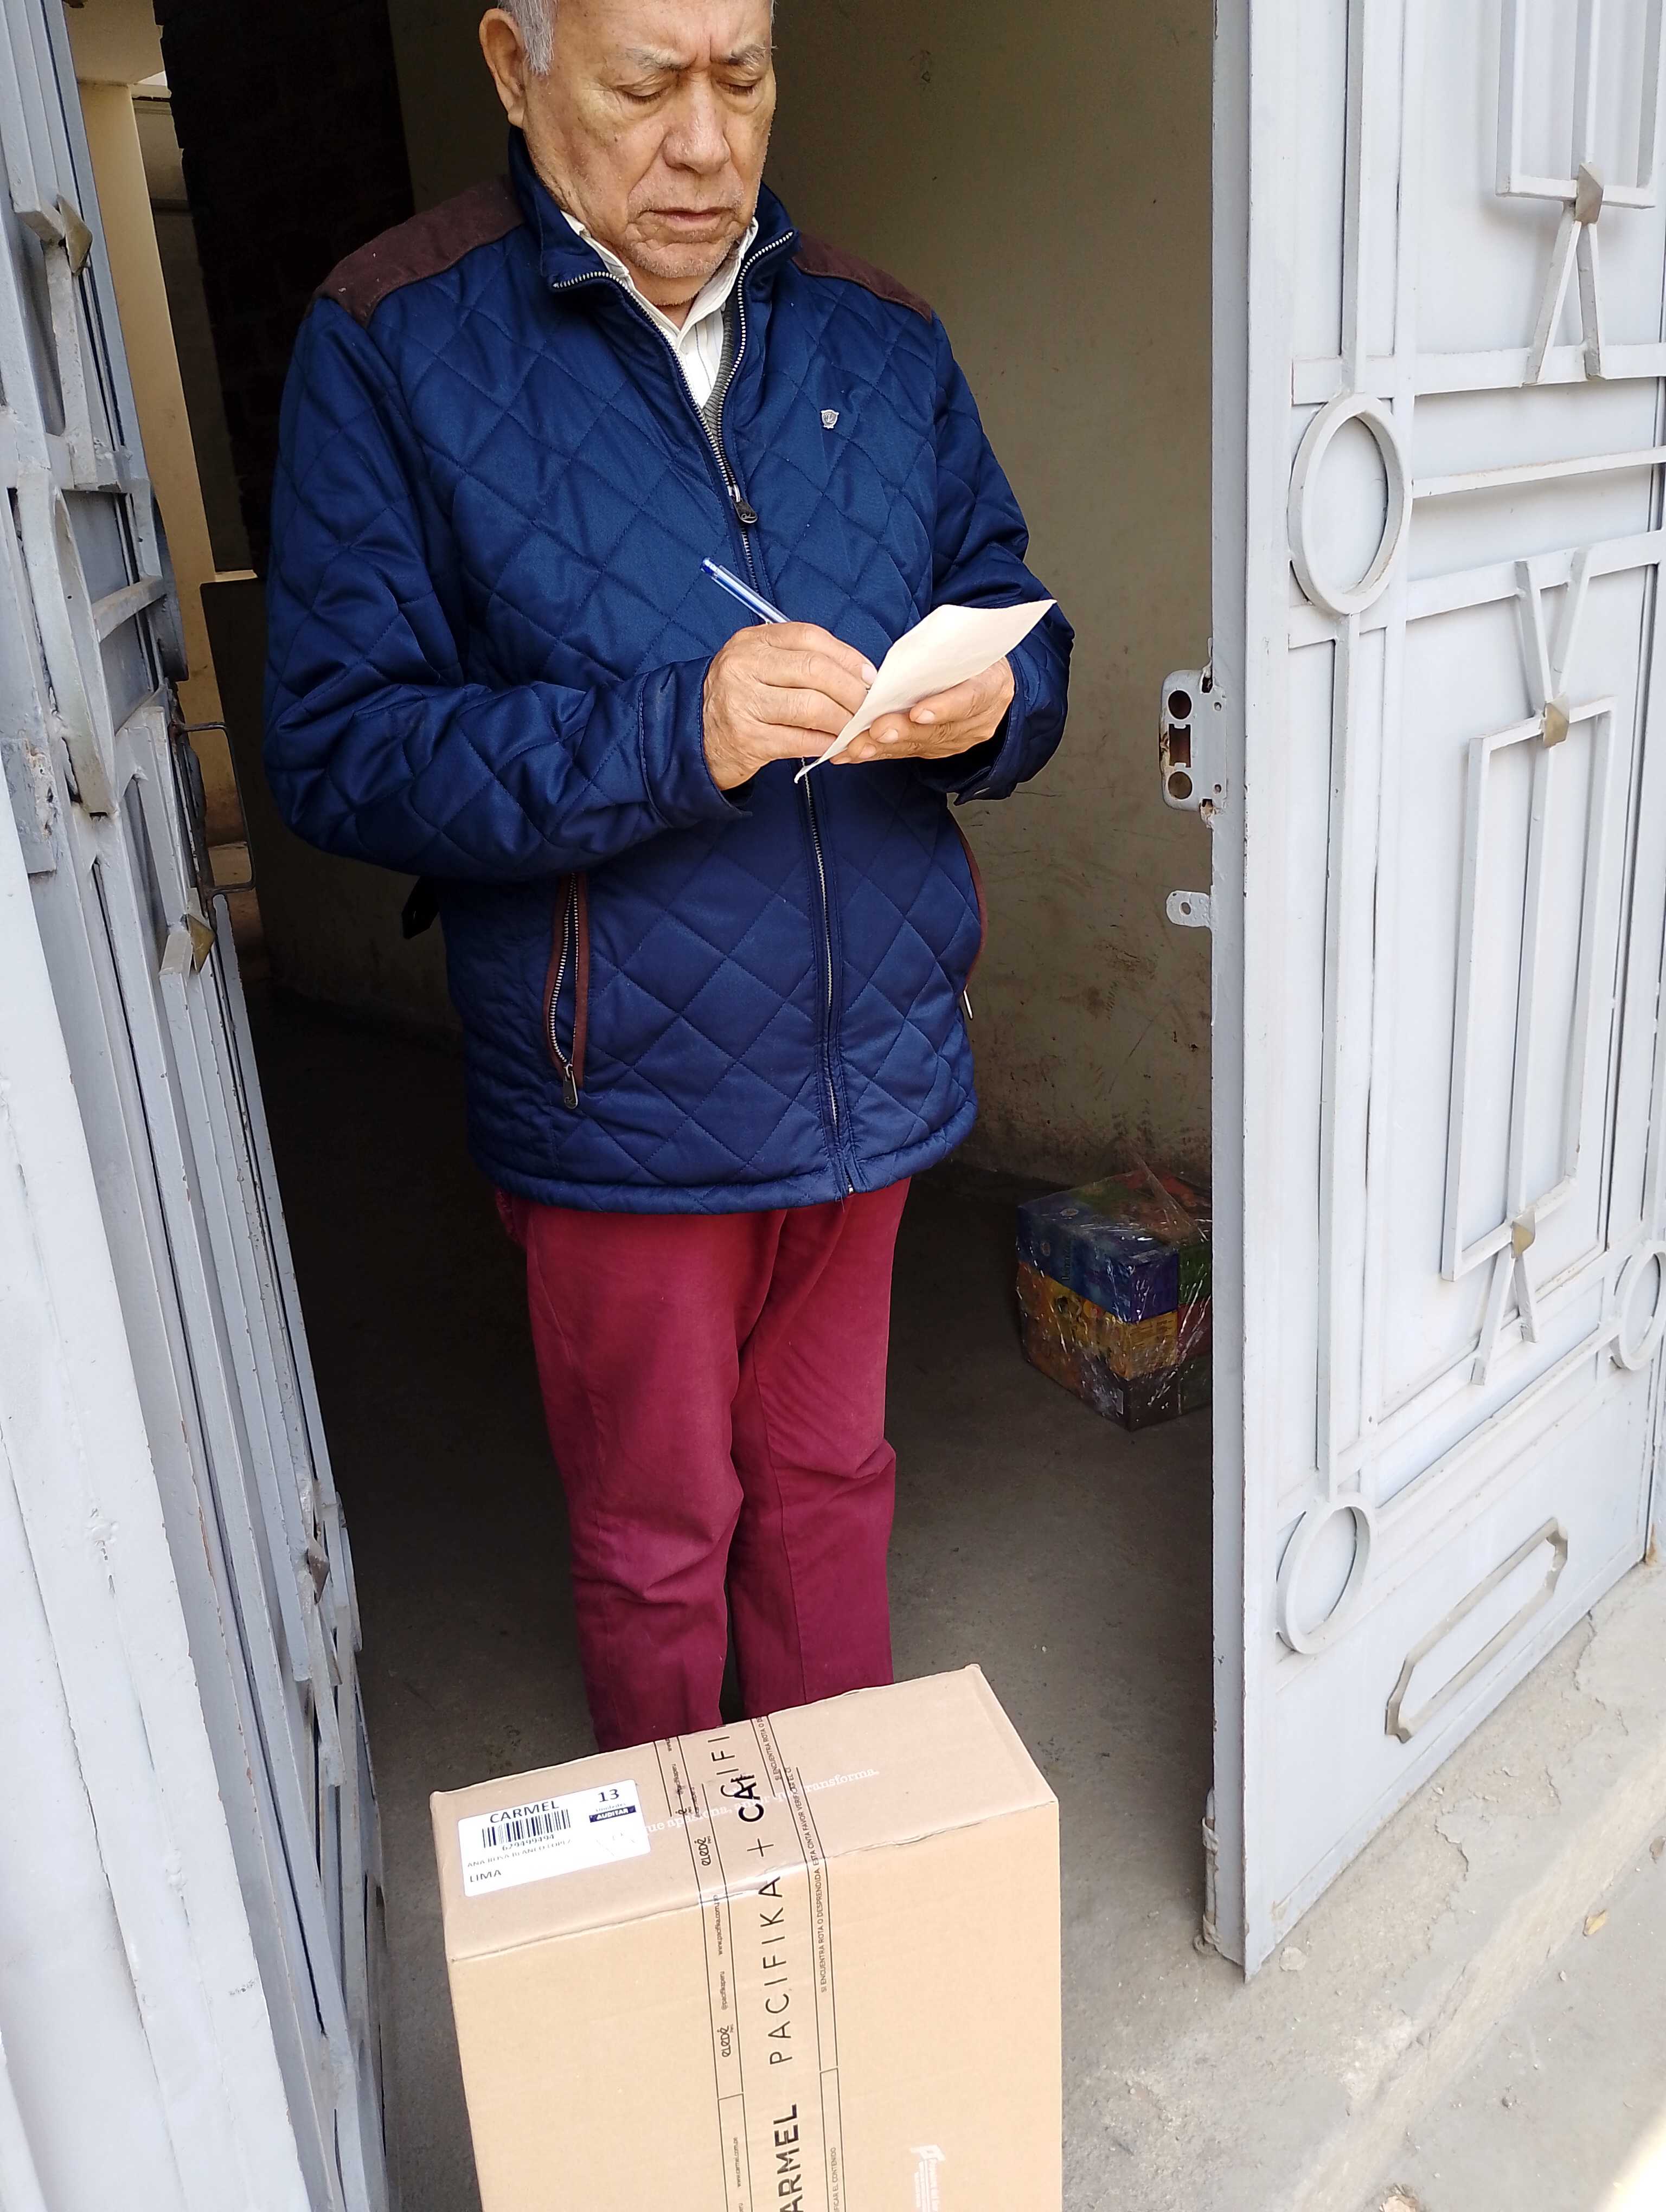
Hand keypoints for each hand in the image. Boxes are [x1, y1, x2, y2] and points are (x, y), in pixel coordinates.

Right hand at [704, 623, 876, 790]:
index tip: (868, 676)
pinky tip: (833, 744)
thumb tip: (858, 674)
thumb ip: (798, 661)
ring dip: (842, 720)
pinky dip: (824, 743)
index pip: (809, 638)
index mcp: (752, 641)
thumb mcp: (759, 666)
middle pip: (814, 671)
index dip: (846, 656)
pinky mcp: (747, 739)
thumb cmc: (740, 699)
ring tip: (855, 727)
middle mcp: (743, 666)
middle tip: (868, 706)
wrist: (695, 737)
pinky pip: (799, 740)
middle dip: (851, 691)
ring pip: (810, 707)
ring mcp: (742, 703)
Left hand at [834, 655, 1015, 766]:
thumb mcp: (963, 644)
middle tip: (876, 730)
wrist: (985, 675)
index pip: (970, 699)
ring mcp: (963, 738)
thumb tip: (902, 665)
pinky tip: (857, 752)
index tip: (917, 713)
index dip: (943, 708)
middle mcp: (981, 719)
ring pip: (923, 745)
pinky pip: (911, 752)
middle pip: (942, 729)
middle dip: (905, 731)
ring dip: (886, 747)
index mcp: (991, 686)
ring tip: (857, 746)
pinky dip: (882, 751)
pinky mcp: (943, 748)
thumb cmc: (968, 652)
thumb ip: (940, 655)